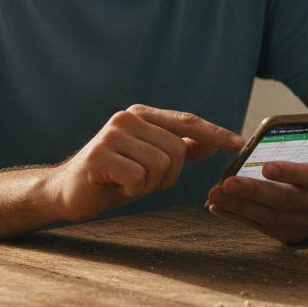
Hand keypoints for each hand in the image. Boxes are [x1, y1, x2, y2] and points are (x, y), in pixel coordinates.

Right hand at [46, 104, 243, 222]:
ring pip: (160, 164)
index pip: (186, 121)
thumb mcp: (150, 161)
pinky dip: (132, 191)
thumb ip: (180, 149)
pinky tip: (115, 187)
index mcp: (142, 114)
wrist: (69, 191)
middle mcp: (127, 118)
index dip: (214, 132)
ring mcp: (112, 134)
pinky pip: (138, 178)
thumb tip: (213, 142)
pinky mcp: (99, 155)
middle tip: (143, 182)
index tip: (238, 144)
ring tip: (127, 183)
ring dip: (149, 185)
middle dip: (168, 175)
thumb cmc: (113, 177)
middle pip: (177, 149)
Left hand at [205, 148, 307, 243]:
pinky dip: (239, 217)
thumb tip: (255, 139)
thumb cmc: (305, 155)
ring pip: (271, 218)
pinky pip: (263, 228)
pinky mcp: (294, 235)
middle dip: (253, 191)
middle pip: (285, 200)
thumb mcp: (305, 141)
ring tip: (215, 195)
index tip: (265, 167)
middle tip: (227, 183)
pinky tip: (220, 207)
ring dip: (239, 206)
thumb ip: (288, 139)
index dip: (288, 171)